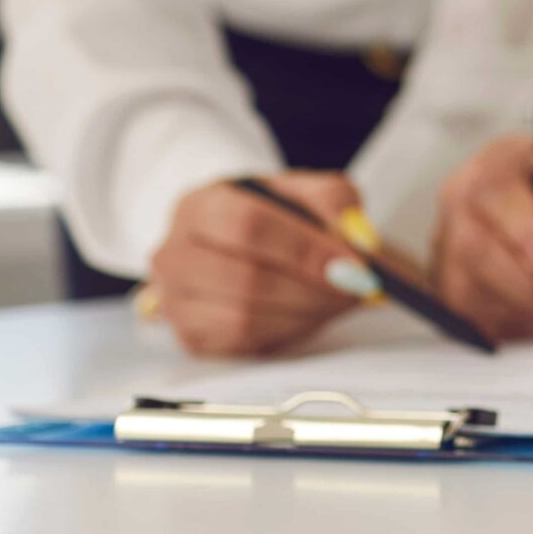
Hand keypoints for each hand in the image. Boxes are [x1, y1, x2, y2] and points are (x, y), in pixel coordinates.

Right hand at [147, 172, 370, 357]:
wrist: (254, 245)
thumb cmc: (277, 216)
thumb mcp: (308, 191)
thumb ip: (334, 202)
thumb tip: (356, 241)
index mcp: (199, 205)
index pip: (247, 225)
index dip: (304, 248)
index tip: (354, 264)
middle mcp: (174, 253)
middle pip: (245, 278)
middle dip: (313, 288)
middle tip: (358, 288)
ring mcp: (174, 300)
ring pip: (245, 317)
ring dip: (306, 312)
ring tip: (341, 298)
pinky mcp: (190, 336)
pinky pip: (244, 342)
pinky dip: (290, 330)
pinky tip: (312, 312)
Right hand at [431, 135, 532, 340]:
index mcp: (501, 162)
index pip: (489, 189)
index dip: (517, 225)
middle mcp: (465, 202)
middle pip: (471, 245)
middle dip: (527, 282)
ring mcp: (451, 249)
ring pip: (467, 288)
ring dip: (527, 306)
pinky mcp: (453, 291)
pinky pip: (471, 318)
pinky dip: (515, 322)